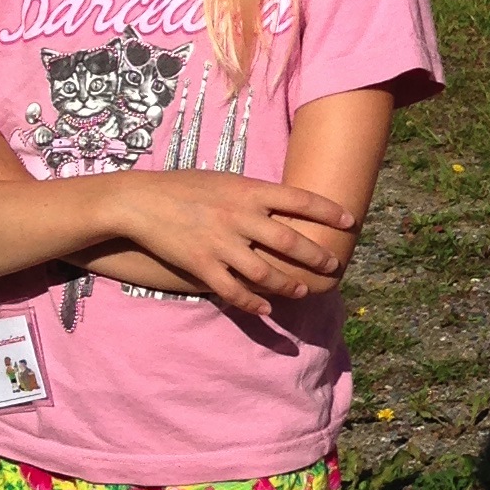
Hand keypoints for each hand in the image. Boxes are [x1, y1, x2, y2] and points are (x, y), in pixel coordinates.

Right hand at [115, 172, 358, 315]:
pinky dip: (253, 303)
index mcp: (248, 190)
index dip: (328, 211)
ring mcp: (221, 243)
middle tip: (333, 265)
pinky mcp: (201, 265)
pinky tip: (266, 309)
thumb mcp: (224, 179)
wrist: (139, 202)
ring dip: (289, 285)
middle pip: (290, 241)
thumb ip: (252, 193)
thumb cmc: (183, 186)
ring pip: (266, 272)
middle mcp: (240, 217)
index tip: (350, 220)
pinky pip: (233, 290)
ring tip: (303, 290)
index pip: (300, 199)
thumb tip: (282, 202)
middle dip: (316, 256)